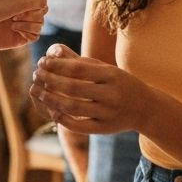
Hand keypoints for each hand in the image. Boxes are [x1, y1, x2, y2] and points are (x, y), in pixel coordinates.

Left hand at [0, 3, 47, 50]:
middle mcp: (23, 8)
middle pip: (43, 3)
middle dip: (35, 3)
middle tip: (18, 5)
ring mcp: (23, 22)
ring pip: (41, 18)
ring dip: (31, 16)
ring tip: (14, 17)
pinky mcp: (21, 36)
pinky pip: (36, 33)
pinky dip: (28, 28)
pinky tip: (13, 26)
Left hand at [30, 44, 146, 133]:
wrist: (145, 107)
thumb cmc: (118, 83)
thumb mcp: (106, 68)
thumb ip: (81, 62)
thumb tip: (53, 52)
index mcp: (111, 74)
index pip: (78, 69)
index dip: (57, 66)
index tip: (42, 62)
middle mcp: (111, 93)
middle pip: (73, 88)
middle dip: (50, 81)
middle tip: (36, 75)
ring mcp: (108, 113)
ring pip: (74, 107)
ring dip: (52, 100)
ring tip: (38, 91)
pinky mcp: (105, 129)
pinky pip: (80, 126)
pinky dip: (64, 120)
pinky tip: (52, 111)